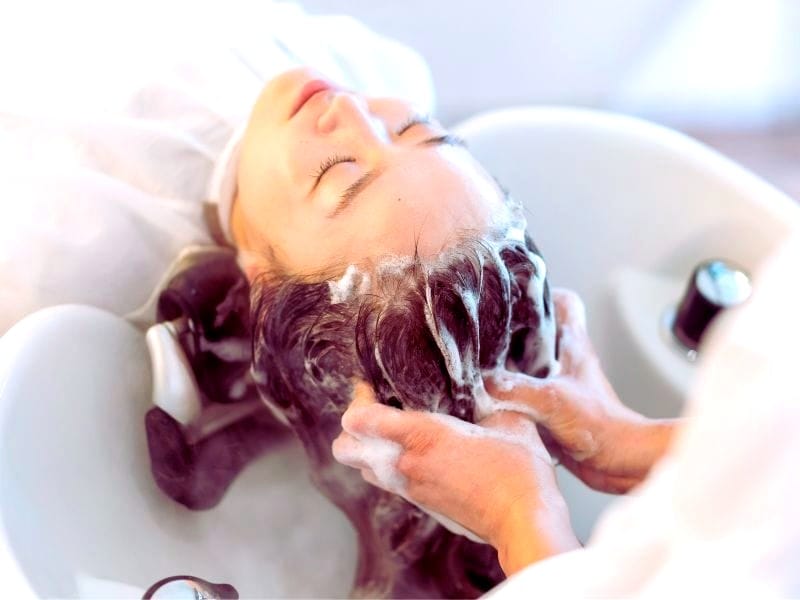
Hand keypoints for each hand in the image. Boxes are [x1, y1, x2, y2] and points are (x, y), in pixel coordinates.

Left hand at [332, 382, 579, 574]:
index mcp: (422, 436)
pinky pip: (387, 482)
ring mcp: (410, 488)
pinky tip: (416, 454)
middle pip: (344, 449)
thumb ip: (487, 399)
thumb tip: (482, 383)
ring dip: (368, 450)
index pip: (360, 419)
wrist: (524, 522)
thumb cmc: (519, 469)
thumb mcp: (507, 419)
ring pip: (363, 468)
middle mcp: (406, 463)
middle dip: (351, 429)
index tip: (371, 384)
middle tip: (375, 409)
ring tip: (393, 432)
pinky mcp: (421, 504)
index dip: (358, 397)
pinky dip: (388, 466)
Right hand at [486, 288, 677, 493]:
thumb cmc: (603, 426)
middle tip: (482, 332)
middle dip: (508, 330)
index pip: (561, 301)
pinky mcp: (550, 409)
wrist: (621, 462)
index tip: (511, 294)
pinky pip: (522, 394)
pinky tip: (485, 402)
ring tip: (476, 366)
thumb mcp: (553, 400)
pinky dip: (505, 395)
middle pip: (535, 331)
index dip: (538, 292)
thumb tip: (479, 384)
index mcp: (572, 343)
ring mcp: (557, 384)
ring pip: (525, 363)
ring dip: (504, 365)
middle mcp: (564, 360)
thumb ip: (513, 389)